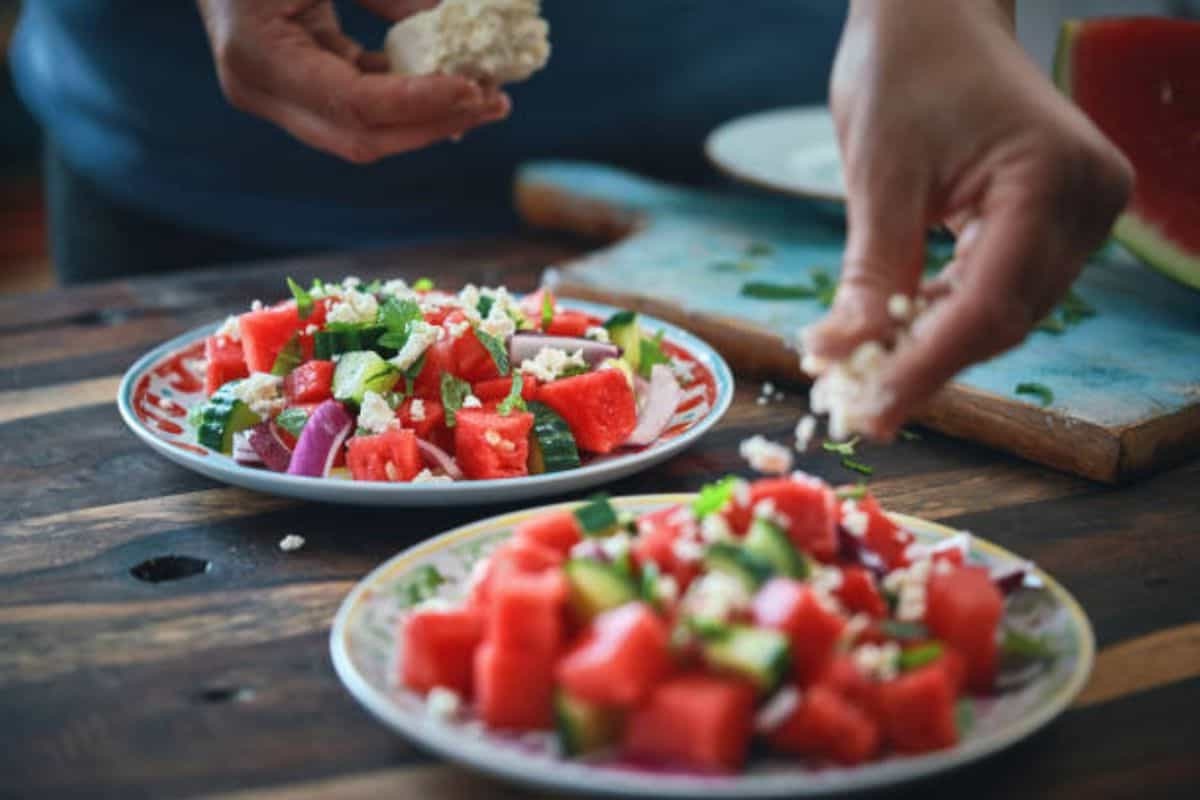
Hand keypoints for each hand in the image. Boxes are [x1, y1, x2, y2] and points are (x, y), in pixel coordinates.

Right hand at [196, 0, 510, 162]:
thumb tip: (452, 17)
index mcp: (258, 55)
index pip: (351, 105)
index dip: (417, 103)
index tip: (472, 87)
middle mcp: (263, 89)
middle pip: (363, 136)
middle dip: (434, 123)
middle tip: (495, 101)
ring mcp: (278, 95)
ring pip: (367, 131)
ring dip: (431, 118)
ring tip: (490, 97)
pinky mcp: (299, 86)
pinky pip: (362, 106)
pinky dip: (409, 99)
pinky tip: (456, 86)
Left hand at [803, 0, 1131, 437]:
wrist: (934, 16)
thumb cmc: (905, 71)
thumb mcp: (878, 175)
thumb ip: (871, 273)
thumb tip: (840, 356)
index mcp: (1051, 180)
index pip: (990, 305)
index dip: (927, 367)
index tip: (873, 411)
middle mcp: (1085, 202)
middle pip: (1004, 318)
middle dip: (929, 364)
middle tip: (862, 406)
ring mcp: (1079, 212)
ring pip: (1004, 312)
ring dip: (937, 346)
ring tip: (870, 376)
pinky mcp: (1054, 220)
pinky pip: (1001, 287)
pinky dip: (948, 315)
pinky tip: (900, 334)